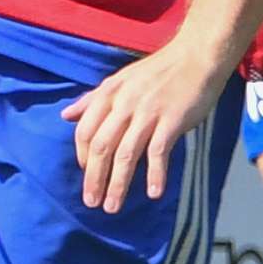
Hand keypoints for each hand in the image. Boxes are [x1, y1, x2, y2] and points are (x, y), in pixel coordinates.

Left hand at [61, 37, 234, 214]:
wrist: (197, 56)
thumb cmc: (159, 71)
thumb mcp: (121, 80)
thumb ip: (93, 99)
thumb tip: (65, 115)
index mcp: (109, 93)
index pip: (85, 131)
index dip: (83, 157)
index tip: (88, 175)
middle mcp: (124, 103)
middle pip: (101, 146)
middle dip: (94, 178)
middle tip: (92, 203)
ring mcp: (148, 112)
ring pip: (126, 154)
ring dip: (118, 184)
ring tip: (112, 207)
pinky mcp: (171, 120)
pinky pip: (158, 152)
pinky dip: (155, 174)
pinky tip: (153, 193)